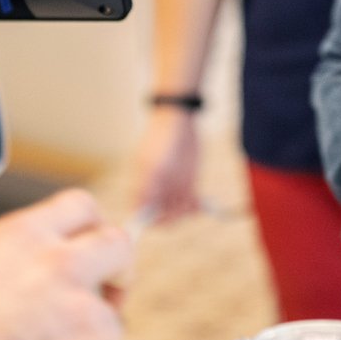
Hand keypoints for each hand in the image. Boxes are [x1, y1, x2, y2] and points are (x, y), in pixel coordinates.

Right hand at [0, 189, 131, 339]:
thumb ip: (2, 267)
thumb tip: (5, 283)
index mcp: (24, 237)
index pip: (79, 207)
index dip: (89, 228)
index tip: (89, 245)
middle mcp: (61, 266)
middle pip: (117, 246)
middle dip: (117, 267)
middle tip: (105, 291)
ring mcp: (85, 313)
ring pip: (110, 316)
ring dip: (90, 334)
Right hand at [128, 104, 202, 223]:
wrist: (179, 119)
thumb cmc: (162, 139)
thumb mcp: (153, 164)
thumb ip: (147, 189)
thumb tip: (140, 212)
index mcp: (142, 186)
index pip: (142, 214)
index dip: (152, 220)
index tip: (165, 217)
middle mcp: (156, 189)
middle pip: (163, 216)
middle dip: (174, 216)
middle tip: (184, 205)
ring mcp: (172, 187)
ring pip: (179, 211)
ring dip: (187, 212)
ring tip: (194, 202)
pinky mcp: (187, 182)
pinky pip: (191, 202)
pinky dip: (196, 206)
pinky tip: (200, 201)